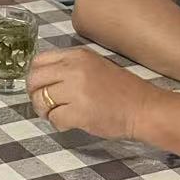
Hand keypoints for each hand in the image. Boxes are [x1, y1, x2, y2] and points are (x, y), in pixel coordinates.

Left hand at [26, 47, 156, 140]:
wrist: (144, 108)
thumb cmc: (122, 90)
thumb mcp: (95, 66)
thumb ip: (70, 67)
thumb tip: (44, 78)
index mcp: (77, 55)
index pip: (39, 60)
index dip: (35, 76)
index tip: (40, 87)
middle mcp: (74, 68)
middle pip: (34, 79)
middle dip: (34, 95)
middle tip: (45, 105)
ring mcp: (76, 90)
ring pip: (40, 100)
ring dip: (45, 111)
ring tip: (58, 115)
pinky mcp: (80, 112)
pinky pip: (54, 118)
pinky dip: (58, 124)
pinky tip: (70, 123)